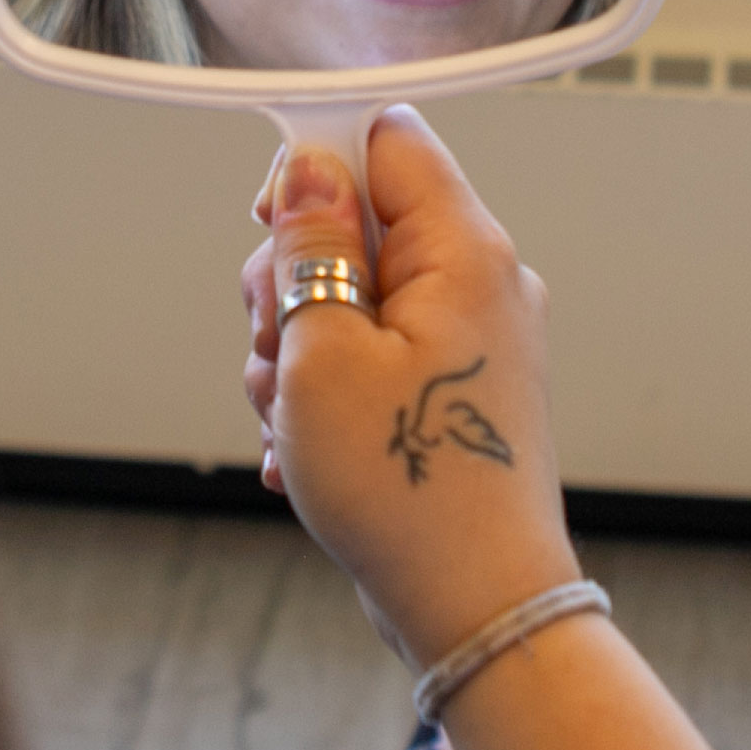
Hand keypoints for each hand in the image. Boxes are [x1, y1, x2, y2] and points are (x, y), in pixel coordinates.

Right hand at [240, 106, 580, 670]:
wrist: (478, 611)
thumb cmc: (408, 489)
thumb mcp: (324, 354)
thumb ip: (312, 245)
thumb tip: (309, 167)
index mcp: (463, 248)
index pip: (387, 138)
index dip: (316, 165)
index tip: (271, 223)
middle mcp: (479, 280)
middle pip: (358, 222)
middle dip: (294, 283)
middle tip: (280, 350)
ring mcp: (470, 336)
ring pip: (351, 296)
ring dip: (300, 351)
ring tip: (297, 422)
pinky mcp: (453, 386)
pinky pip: (372, 354)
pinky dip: (328, 393)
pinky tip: (308, 454)